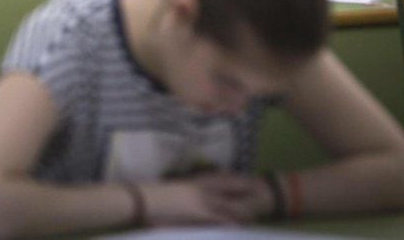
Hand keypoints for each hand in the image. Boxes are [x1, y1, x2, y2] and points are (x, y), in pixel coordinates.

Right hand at [140, 172, 266, 226]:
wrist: (145, 199)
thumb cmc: (155, 195)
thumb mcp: (172, 189)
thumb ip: (185, 190)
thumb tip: (191, 191)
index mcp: (194, 180)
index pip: (220, 177)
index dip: (235, 179)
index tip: (247, 180)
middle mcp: (201, 187)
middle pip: (229, 187)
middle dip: (244, 189)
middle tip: (259, 192)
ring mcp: (201, 200)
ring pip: (228, 203)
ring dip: (241, 208)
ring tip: (254, 214)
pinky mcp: (198, 214)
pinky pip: (219, 218)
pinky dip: (230, 222)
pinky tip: (239, 226)